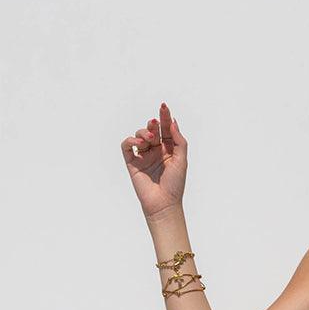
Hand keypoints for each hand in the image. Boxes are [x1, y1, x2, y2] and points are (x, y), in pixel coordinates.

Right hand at [121, 100, 187, 219]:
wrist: (164, 203)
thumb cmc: (175, 184)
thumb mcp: (181, 160)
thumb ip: (179, 140)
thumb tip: (173, 122)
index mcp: (169, 150)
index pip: (166, 130)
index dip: (164, 117)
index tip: (164, 106)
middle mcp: (156, 151)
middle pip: (152, 130)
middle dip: (153, 124)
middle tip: (155, 124)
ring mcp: (143, 157)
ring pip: (139, 136)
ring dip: (143, 132)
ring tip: (149, 139)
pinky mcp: (132, 163)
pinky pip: (127, 147)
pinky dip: (130, 141)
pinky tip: (139, 144)